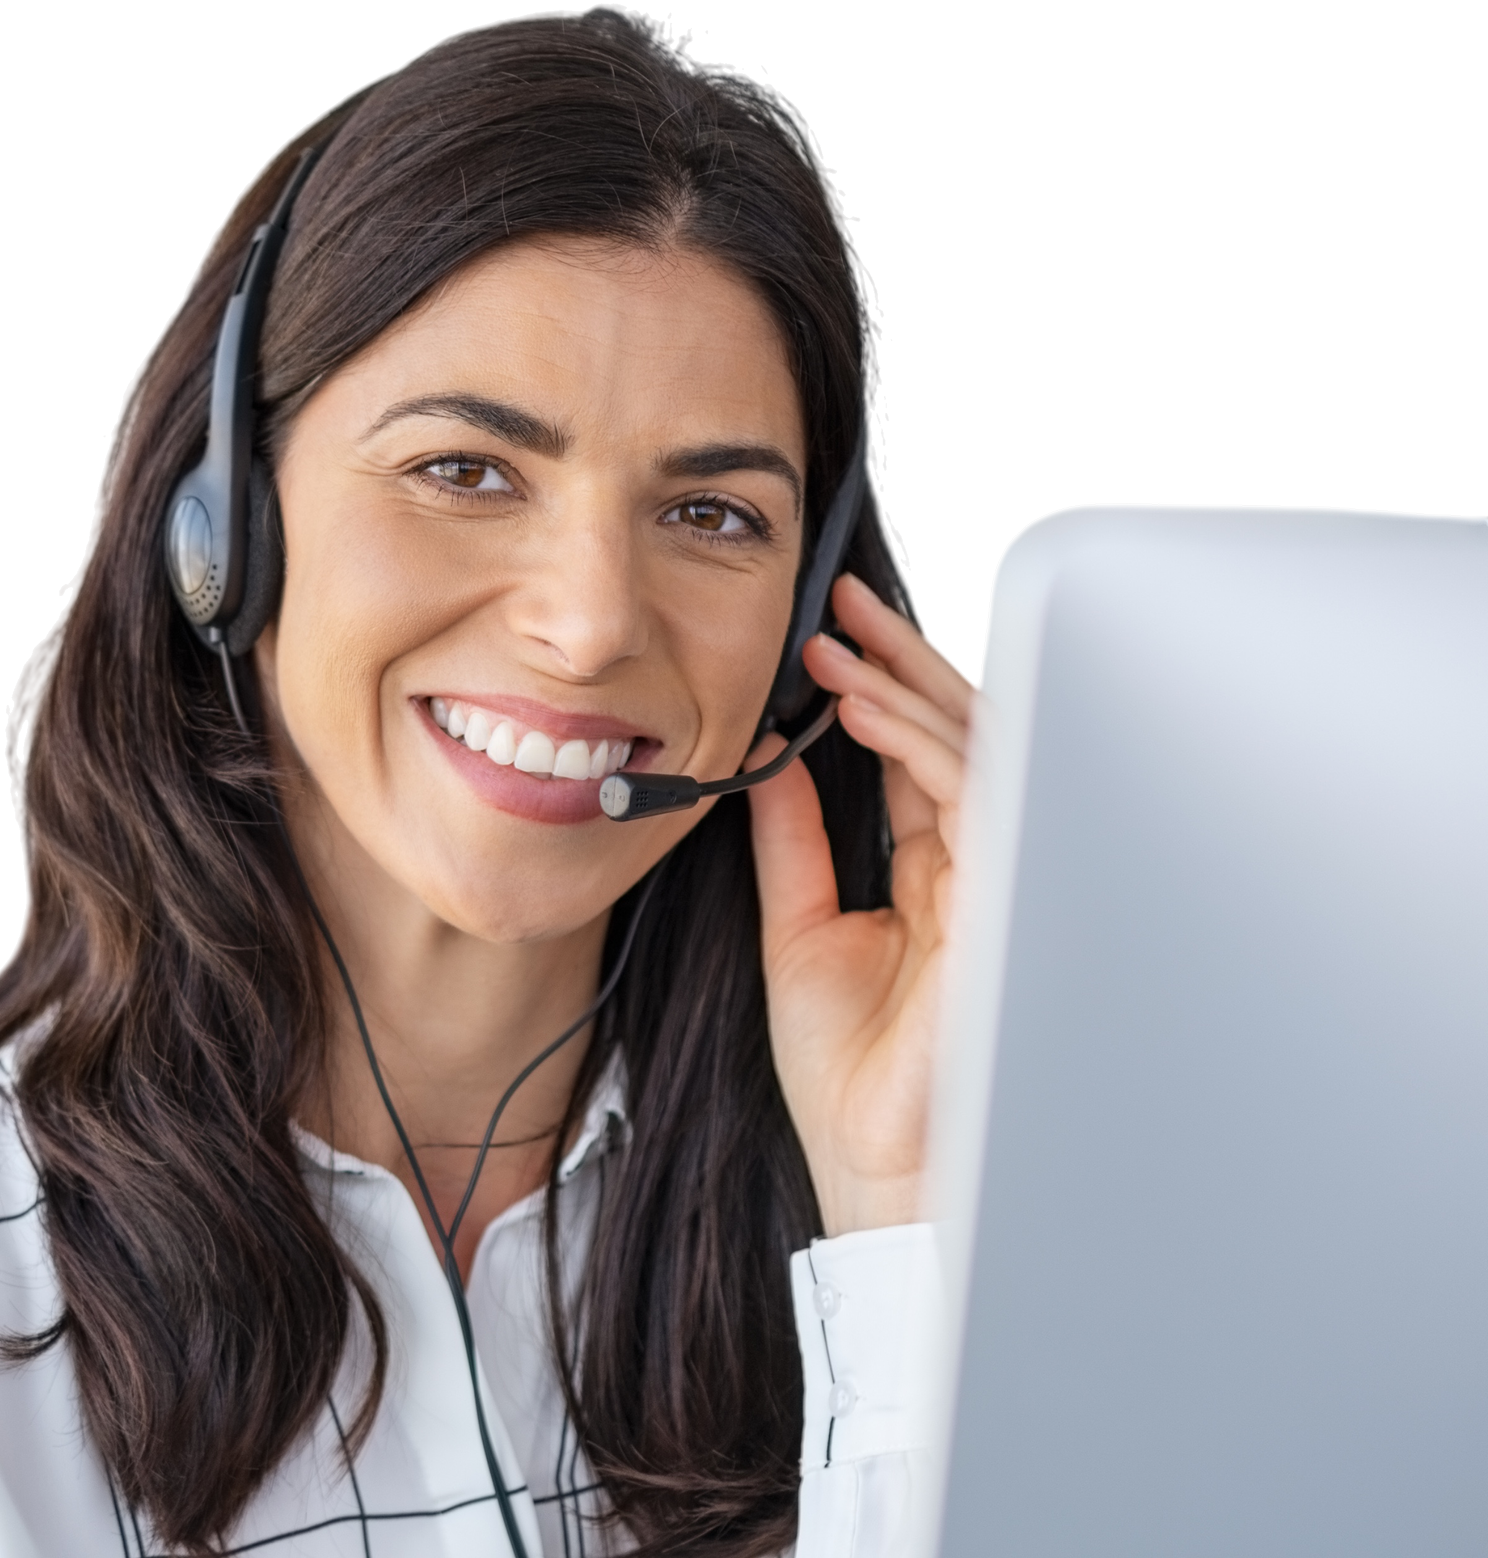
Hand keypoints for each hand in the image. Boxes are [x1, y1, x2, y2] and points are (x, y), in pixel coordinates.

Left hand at [746, 573, 973, 1236]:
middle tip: (845, 603)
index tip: (828, 634)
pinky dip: (920, 742)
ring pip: (977, 751)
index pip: (918, 757)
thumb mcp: (799, 928)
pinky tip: (864, 709)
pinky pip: (975, 794)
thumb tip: (767, 762)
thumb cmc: (853, 1077)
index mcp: (933, 874)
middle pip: (959, 736)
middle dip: (904, 659)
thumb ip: (793, 841)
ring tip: (842, 647)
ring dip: (906, 688)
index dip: (879, 688)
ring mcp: (998, 882)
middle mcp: (975, 868)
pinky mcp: (1004, 901)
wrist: (877, 1166)